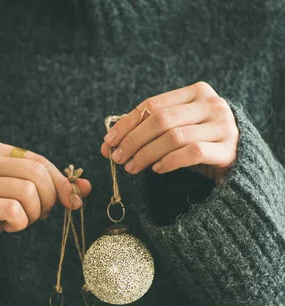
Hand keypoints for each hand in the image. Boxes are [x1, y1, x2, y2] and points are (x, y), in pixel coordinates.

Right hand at [0, 139, 91, 275]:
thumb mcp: (19, 195)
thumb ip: (48, 187)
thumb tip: (85, 187)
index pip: (40, 161)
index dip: (62, 183)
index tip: (73, 201)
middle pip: (37, 173)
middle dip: (50, 198)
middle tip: (42, 215)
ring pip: (27, 191)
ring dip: (34, 213)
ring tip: (22, 221)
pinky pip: (13, 210)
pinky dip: (20, 223)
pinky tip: (10, 226)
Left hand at [101, 81, 238, 185]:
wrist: (240, 162)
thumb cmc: (201, 144)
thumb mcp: (176, 130)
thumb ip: (148, 130)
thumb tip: (108, 144)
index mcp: (196, 92)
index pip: (153, 104)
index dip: (127, 123)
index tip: (108, 143)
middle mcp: (211, 104)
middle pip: (161, 120)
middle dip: (133, 141)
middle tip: (118, 158)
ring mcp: (222, 126)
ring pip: (174, 137)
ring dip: (146, 154)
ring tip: (132, 168)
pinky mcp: (228, 150)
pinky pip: (191, 154)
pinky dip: (169, 162)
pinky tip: (157, 170)